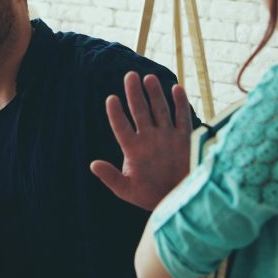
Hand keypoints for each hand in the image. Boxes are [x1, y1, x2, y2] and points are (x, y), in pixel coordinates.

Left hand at [90, 71, 191, 210]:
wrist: (178, 201)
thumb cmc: (150, 197)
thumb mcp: (127, 190)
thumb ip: (111, 178)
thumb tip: (93, 164)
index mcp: (133, 149)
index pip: (121, 127)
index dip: (116, 114)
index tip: (111, 99)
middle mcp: (149, 138)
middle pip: (140, 111)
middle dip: (135, 94)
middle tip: (130, 76)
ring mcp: (167, 137)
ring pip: (160, 110)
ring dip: (155, 94)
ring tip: (149, 78)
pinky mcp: (185, 139)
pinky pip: (182, 118)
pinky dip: (180, 104)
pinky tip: (176, 89)